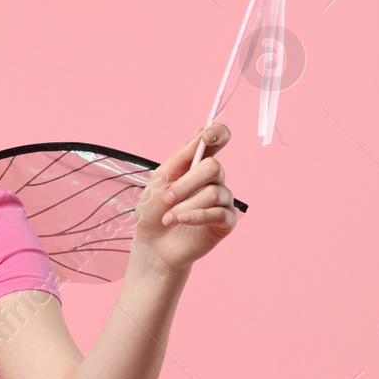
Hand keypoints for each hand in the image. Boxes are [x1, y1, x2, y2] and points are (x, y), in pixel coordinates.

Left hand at [132, 123, 238, 273]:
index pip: (218, 139)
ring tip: (168, 218)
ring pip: (214, 192)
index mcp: (198, 164)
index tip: (208, 136)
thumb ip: (181, 157)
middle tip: (167, 198)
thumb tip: (201, 133)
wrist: (152, 245)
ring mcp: (223, 201)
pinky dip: (196, 216)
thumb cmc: (154, 211)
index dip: (218, 133)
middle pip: (213, 168)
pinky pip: (218, 213)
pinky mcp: (226, 222)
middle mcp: (214, 180)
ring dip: (185, 205)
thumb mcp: (160, 180)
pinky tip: (181, 220)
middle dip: (186, 183)